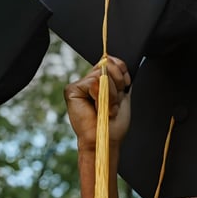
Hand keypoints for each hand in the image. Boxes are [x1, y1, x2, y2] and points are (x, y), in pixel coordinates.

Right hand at [64, 56, 130, 197]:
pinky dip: (101, 98)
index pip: (112, 62)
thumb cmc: (113, 123)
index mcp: (100, 81)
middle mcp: (88, 81)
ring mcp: (79, 85)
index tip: (124, 87)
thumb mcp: (120, 95)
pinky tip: (98, 109)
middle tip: (114, 103)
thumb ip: (118, 77)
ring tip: (107, 108)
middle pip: (108, 65)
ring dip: (111, 94)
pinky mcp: (72, 90)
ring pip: (102, 75)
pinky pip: (93, 83)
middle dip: (118, 84)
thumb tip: (110, 58)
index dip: (122, 73)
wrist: (105, 138)